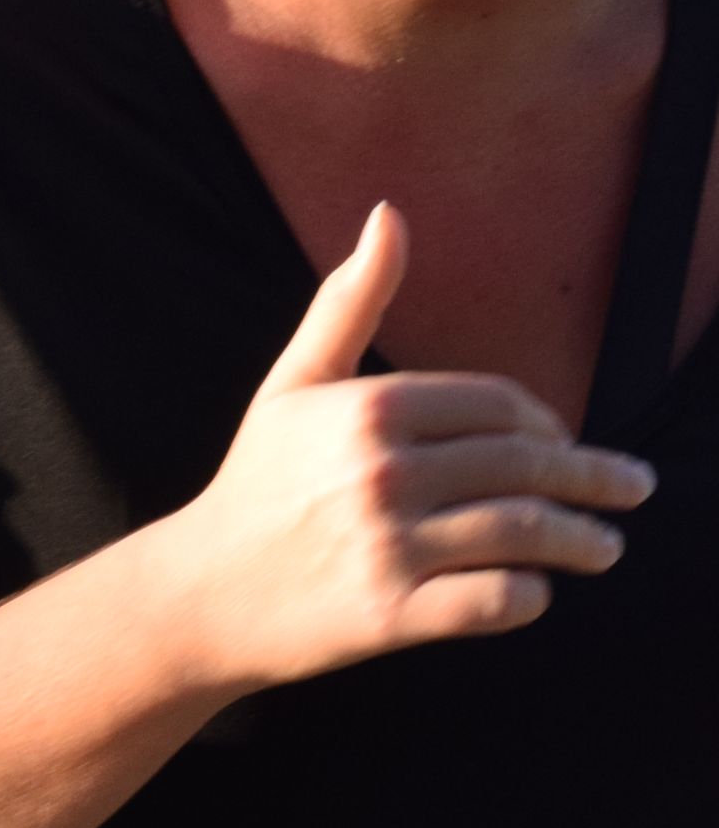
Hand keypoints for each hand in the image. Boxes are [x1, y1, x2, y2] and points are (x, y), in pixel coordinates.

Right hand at [150, 206, 652, 690]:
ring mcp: (387, 546)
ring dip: (581, 541)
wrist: (197, 596)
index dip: (548, 426)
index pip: (501, 407)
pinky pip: (492, 600)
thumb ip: (350, 301)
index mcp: (370, 408)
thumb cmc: (254, 485)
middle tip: (629, 490)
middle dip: (593, 480)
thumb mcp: (294, 384)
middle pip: (525, 467)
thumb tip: (389, 212)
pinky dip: (528, 596)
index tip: (565, 447)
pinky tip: (537, 591)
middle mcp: (382, 472)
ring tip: (605, 547)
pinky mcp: (389, 614)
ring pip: (523, 532)